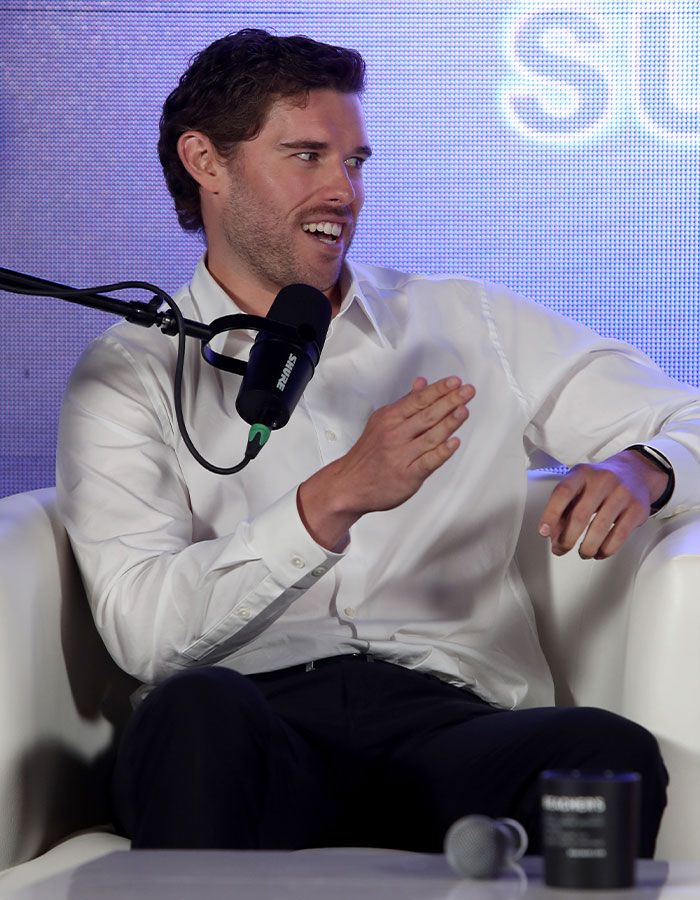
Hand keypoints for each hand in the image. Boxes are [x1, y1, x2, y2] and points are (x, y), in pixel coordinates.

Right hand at [298, 376, 474, 548]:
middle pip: (427, 414)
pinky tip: (453, 443)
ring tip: (464, 410)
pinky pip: (428, 462)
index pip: (418, 400)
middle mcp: (395, 435)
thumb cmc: (367, 455)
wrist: (349, 485)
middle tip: (467, 391)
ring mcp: (401, 455)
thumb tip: (421, 384)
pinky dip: (442, 452)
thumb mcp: (381, 422)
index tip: (455, 382)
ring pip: (430, 436)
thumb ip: (404, 403)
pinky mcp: (408, 475)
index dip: (439, 389)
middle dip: (450, 401)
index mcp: (389, 418)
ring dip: (449, 422)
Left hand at [538, 450, 669, 558]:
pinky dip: (606, 549)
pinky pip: (619, 535)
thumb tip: (554, 538)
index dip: (550, 514)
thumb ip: (563, 510)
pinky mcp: (637, 509)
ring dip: (587, 548)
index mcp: (582, 473)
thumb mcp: (578, 487)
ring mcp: (622, 494)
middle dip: (567, 539)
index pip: (563, 493)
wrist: (635, 472)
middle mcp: (602, 481)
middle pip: (580, 515)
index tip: (544, 532)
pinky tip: (599, 552)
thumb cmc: (599, 483)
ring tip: (583, 553)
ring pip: (600, 529)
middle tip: (561, 549)